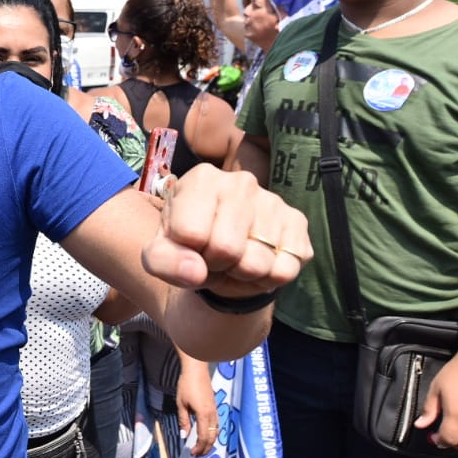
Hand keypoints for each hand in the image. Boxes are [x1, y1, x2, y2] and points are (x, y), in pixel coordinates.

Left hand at [141, 164, 310, 296]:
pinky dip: (268, 278)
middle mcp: (241, 182)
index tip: (190, 248)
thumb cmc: (187, 248)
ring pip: (258, 263)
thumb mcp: (159, 255)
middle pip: (226, 249)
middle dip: (216, 265)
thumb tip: (195, 271)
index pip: (190, 233)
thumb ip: (162, 261)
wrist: (223, 257)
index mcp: (201, 179)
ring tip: (235, 259)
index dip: (187, 254)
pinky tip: (258, 260)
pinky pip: (285, 269)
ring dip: (242, 273)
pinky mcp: (298, 223)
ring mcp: (273, 201)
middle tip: (214, 258)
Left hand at [176, 357, 218, 456]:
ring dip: (210, 442)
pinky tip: (206, 434)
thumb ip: (184, 420)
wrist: (197, 369)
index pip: (204, 438)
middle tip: (198, 454)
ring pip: (216, 431)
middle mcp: (212, 414)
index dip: (199, 448)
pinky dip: (212, 433)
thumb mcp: (181, 403)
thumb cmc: (187, 385)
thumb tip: (184, 435)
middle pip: (212, 437)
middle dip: (206, 448)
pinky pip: (216, 424)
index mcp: (204, 415)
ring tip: (202, 447)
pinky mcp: (214, 406)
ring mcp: (215, 410)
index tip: (193, 453)